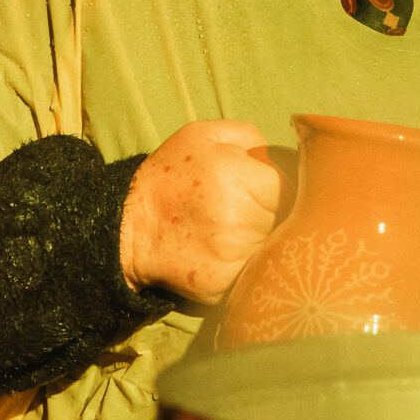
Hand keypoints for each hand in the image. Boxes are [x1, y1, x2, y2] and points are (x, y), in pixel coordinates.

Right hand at [119, 120, 283, 304]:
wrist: (128, 226)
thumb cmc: (170, 176)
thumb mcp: (204, 135)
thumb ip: (251, 137)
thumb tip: (284, 157)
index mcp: (239, 177)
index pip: (291, 189)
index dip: (280, 190)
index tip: (262, 191)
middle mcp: (239, 220)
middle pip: (285, 221)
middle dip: (272, 215)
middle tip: (245, 210)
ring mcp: (232, 256)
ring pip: (272, 249)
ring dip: (260, 241)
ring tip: (231, 230)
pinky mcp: (223, 284)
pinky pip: (253, 273)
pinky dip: (245, 265)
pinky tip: (223, 252)